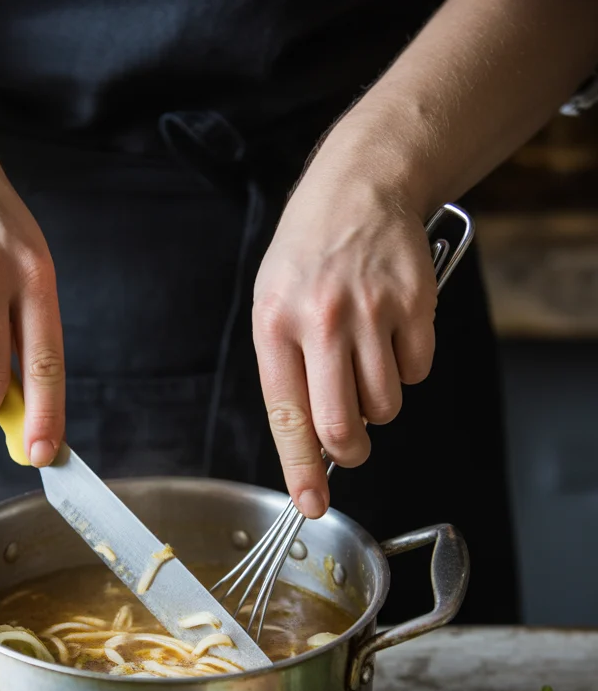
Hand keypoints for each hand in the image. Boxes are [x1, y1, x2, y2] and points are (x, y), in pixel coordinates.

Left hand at [252, 170, 436, 517]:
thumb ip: (288, 373)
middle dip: (350, 452)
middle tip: (350, 447)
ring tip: (364, 369)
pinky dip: (407, 370)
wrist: (359, 187)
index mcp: (275, 325)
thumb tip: (313, 443)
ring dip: (378, 407)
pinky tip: (390, 338)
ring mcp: (371, 310)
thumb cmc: (308, 257)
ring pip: (385, 405)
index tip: (311, 504)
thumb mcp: (274, 306)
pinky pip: (417, 371)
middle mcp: (321, 320)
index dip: (301, 470)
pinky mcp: (415, 301)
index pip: (287, 417)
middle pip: (342, 424)